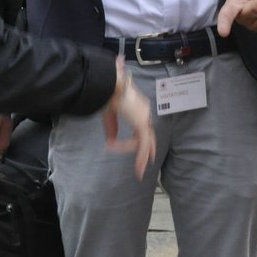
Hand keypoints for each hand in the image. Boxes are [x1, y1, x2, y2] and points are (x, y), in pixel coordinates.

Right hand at [102, 56, 156, 178]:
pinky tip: (137, 166)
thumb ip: (111, 129)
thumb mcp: (108, 116)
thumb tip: (111, 143)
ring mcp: (144, 118)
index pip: (142, 127)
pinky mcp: (142, 124)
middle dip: (149, 149)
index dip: (143, 139)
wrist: (109, 86)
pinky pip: (143, 144)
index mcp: (138, 108)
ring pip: (146, 142)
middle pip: (148, 135)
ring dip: (141, 157)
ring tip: (139, 170)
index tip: (134, 147)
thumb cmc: (107, 95)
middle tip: (149, 161)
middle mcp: (144, 112)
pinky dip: (139, 156)